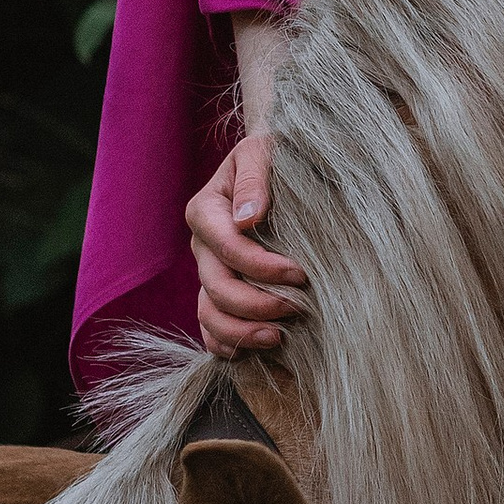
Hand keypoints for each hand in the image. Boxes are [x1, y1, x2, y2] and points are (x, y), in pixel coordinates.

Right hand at [185, 132, 308, 355]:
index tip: (301, 274)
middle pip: (217, 288)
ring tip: (279, 338)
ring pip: (210, 315)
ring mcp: (208, 273)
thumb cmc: (274, 158)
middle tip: (298, 309)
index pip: (228, 248)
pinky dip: (229, 346)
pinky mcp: (219, 294)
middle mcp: (202, 246)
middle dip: (257, 304)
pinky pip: (211, 330)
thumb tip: (248, 218)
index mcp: (207, 211)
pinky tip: (259, 351)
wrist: (278, 170)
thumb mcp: (264, 152)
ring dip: (242, 333)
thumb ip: (255, 179)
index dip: (262, 267)